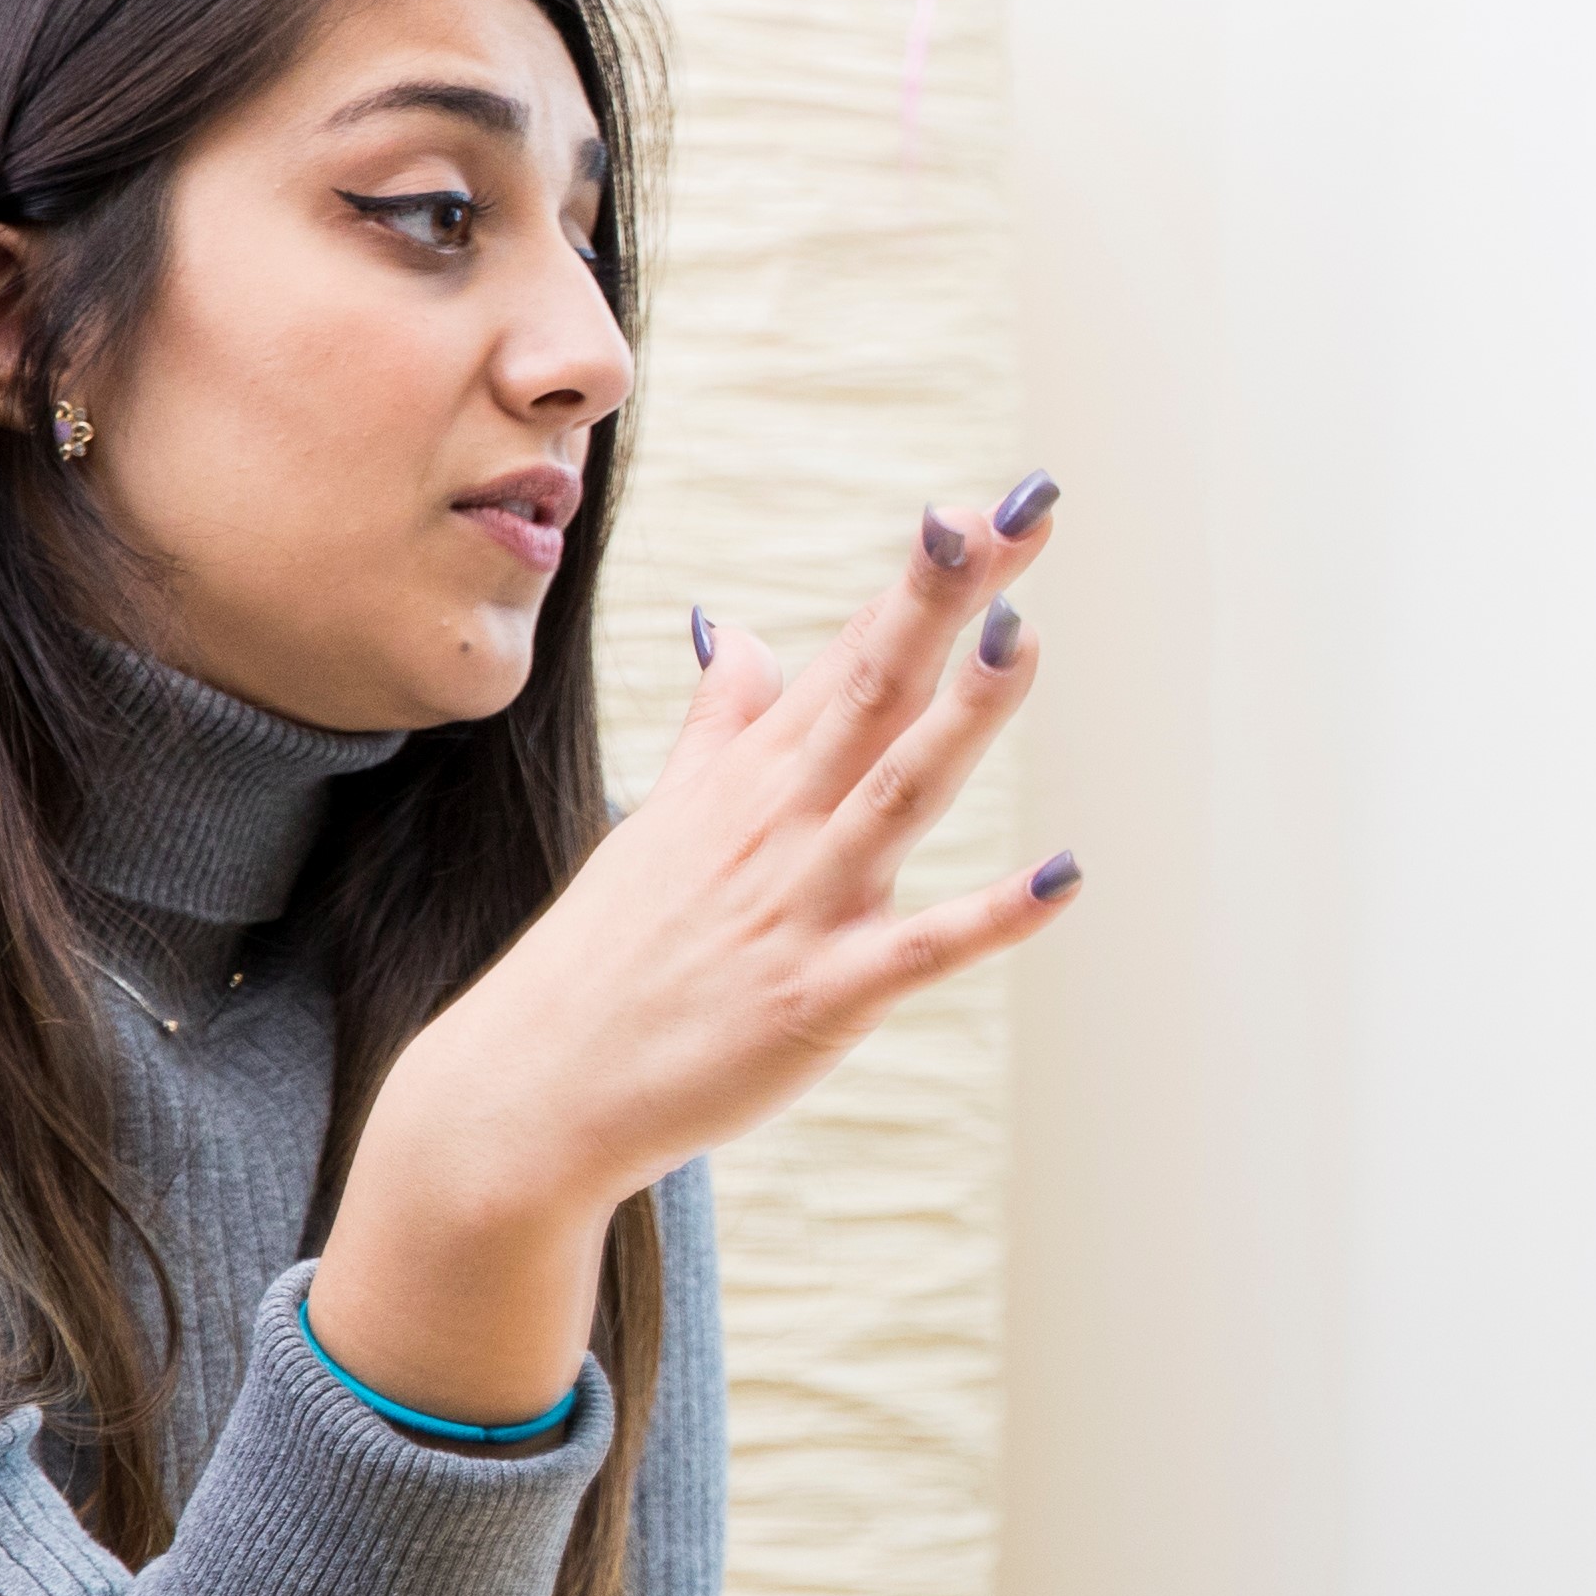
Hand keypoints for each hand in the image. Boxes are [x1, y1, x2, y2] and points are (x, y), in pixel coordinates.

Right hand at [314, 485, 1077, 1421]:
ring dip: (961, 715)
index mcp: (748, 779)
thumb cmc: (607, 958)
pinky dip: (992, 915)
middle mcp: (777, 823)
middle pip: (874, 690)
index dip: (921, 583)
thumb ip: (720, 730)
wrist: (530, 1090)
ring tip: (1022, 634)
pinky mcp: (816, 997)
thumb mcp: (660, 821)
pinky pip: (919, 948)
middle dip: (941, 599)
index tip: (984, 506)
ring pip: (897, 792)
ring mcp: (798, 906)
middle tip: (1011, 512)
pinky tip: (1065, 874)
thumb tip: (747, 635)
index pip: (852, 655)